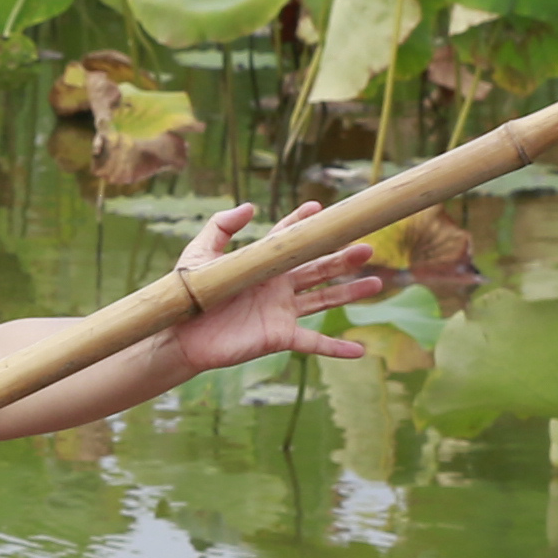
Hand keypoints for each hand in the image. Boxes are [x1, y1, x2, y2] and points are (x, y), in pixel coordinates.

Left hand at [164, 200, 380, 376]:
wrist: (181, 335)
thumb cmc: (188, 294)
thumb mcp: (200, 254)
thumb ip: (221, 227)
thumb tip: (251, 206)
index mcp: (263, 265)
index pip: (290, 241)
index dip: (305, 225)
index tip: (323, 211)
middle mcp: (277, 286)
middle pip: (318, 268)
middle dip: (343, 258)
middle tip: (369, 248)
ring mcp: (281, 312)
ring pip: (324, 300)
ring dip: (350, 293)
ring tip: (376, 283)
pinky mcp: (279, 336)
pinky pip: (314, 342)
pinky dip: (336, 347)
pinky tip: (359, 351)